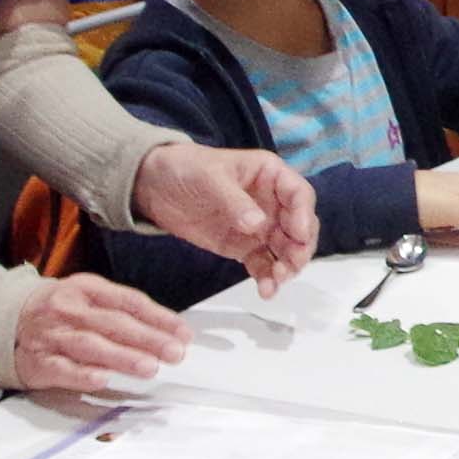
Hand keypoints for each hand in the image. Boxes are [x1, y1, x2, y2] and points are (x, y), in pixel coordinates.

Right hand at [16, 273, 189, 390]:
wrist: (2, 319)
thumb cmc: (57, 311)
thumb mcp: (87, 298)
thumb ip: (121, 312)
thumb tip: (165, 332)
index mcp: (86, 289)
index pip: (129, 302)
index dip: (158, 318)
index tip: (182, 334)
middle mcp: (69, 310)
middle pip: (113, 324)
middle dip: (147, 339)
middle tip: (174, 353)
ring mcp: (53, 335)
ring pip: (91, 345)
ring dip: (122, 356)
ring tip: (149, 367)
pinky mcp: (39, 361)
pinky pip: (62, 368)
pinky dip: (82, 374)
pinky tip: (102, 378)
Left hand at [132, 144, 315, 297]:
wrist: (154, 186)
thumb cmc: (186, 168)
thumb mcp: (210, 178)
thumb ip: (234, 201)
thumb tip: (258, 224)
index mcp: (270, 175)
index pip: (299, 194)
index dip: (303, 215)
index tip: (299, 235)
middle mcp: (272, 202)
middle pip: (299, 227)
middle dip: (300, 247)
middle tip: (292, 265)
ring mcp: (260, 227)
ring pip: (286, 250)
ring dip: (288, 267)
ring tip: (276, 280)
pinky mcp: (244, 247)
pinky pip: (264, 265)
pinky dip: (268, 278)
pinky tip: (266, 290)